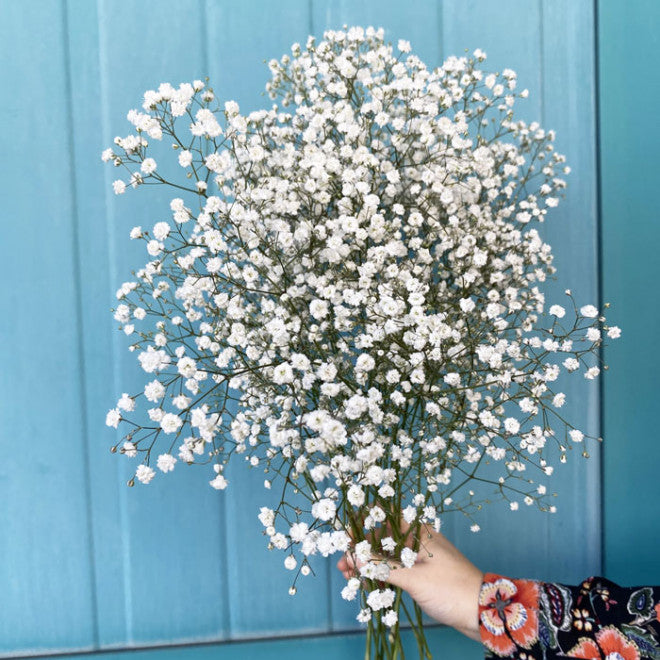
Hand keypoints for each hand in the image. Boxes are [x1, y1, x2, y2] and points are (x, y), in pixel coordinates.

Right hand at [337, 523, 483, 641]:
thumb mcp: (413, 578)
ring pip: (388, 556)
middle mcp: (418, 541)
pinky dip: (382, 575)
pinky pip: (396, 570)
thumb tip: (353, 557)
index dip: (364, 522)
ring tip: (351, 578)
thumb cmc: (452, 589)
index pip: (386, 517)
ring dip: (370, 565)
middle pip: (383, 538)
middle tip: (344, 565)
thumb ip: (382, 566)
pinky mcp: (422, 575)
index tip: (346, 535)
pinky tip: (369, 584)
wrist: (483, 613)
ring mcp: (420, 558)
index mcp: (419, 532)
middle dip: (362, 550)